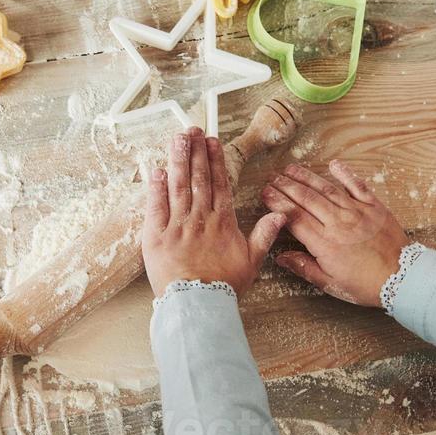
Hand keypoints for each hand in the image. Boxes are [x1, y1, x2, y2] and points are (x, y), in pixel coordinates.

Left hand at [141, 127, 284, 297]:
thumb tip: (281, 215)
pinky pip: (155, 206)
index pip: (220, 183)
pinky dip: (155, 187)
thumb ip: (264, 235)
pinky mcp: (156, 236)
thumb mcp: (252, 261)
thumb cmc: (225, 285)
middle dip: (195, 151)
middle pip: (198, 178)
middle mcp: (200, 218)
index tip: (212, 142)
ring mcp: (177, 225)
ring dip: (177, 160)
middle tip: (192, 130)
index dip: (216, 160)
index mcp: (222, 222)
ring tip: (177, 138)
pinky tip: (155, 169)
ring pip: (177, 186)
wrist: (199, 304)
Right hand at [260, 161, 409, 306]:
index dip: (278, 203)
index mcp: (325, 243)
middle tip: (272, 177)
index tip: (265, 194)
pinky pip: (357, 186)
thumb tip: (281, 257)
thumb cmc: (366, 285)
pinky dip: (345, 174)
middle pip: (307, 199)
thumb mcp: (331, 283)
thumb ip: (305, 268)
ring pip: (326, 189)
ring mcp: (357, 212)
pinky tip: (333, 164)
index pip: (295, 218)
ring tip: (291, 168)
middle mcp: (338, 223)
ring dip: (307, 176)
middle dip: (286, 186)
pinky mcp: (374, 207)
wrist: (404, 278)